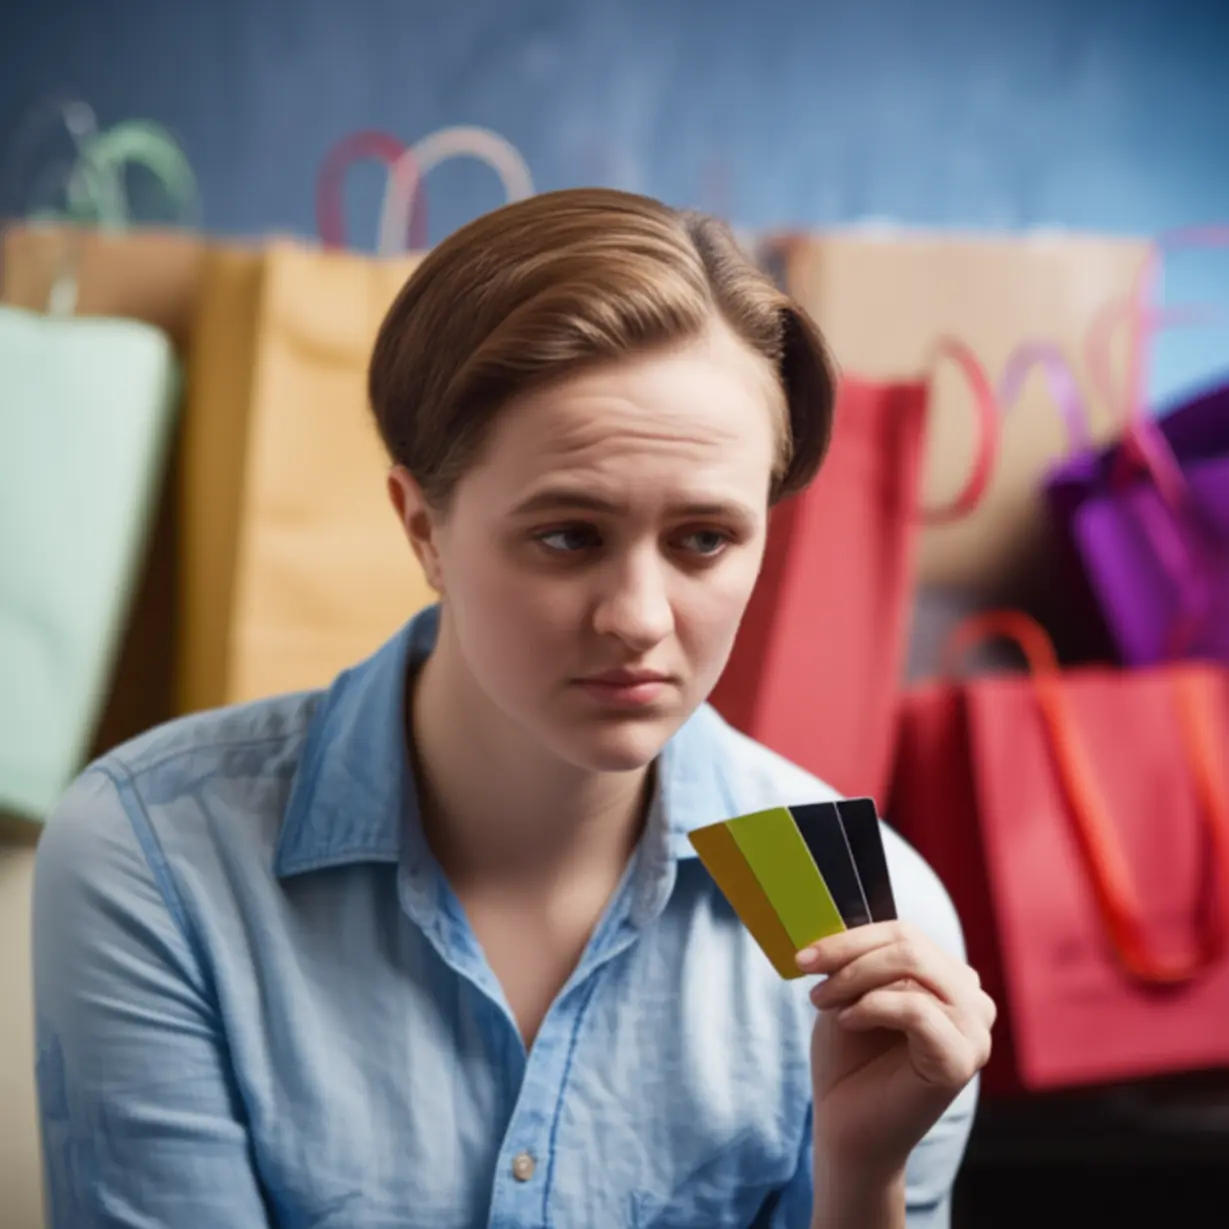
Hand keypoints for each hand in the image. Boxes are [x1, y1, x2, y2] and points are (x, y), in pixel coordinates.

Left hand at [797, 921, 994, 1180]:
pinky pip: (916, 1009)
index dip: (850, 936)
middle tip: (808, 972)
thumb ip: (859, 957)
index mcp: (950, 979)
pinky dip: (872, 1006)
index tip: (804, 953)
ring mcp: (974, 1031)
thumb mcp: (851, 993)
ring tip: (823, 1001)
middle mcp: (972, 1001)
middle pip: (909, 944)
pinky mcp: (962, 1060)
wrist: (847, 1129)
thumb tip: (835, 913)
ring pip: (912, 967)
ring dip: (855, 978)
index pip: (904, 933)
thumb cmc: (849, 1060)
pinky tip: (848, 1021)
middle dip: (849, 953)